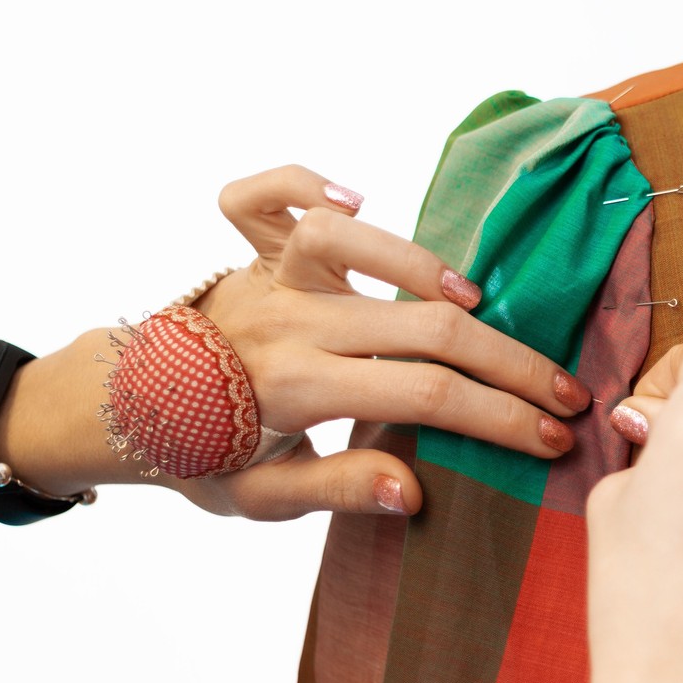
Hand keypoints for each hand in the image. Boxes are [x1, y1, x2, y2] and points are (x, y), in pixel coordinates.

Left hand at [0, 165, 594, 539]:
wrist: (118, 411)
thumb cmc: (200, 458)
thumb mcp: (262, 499)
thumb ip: (337, 491)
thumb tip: (413, 491)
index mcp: (295, 390)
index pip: (425, 394)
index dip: (501, 415)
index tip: (552, 436)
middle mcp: (284, 322)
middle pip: (424, 324)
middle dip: (511, 361)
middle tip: (564, 390)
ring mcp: (263, 279)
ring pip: (351, 243)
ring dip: (425, 265)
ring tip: (478, 300)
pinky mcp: (248, 253)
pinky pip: (259, 196)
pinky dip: (303, 183)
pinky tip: (357, 200)